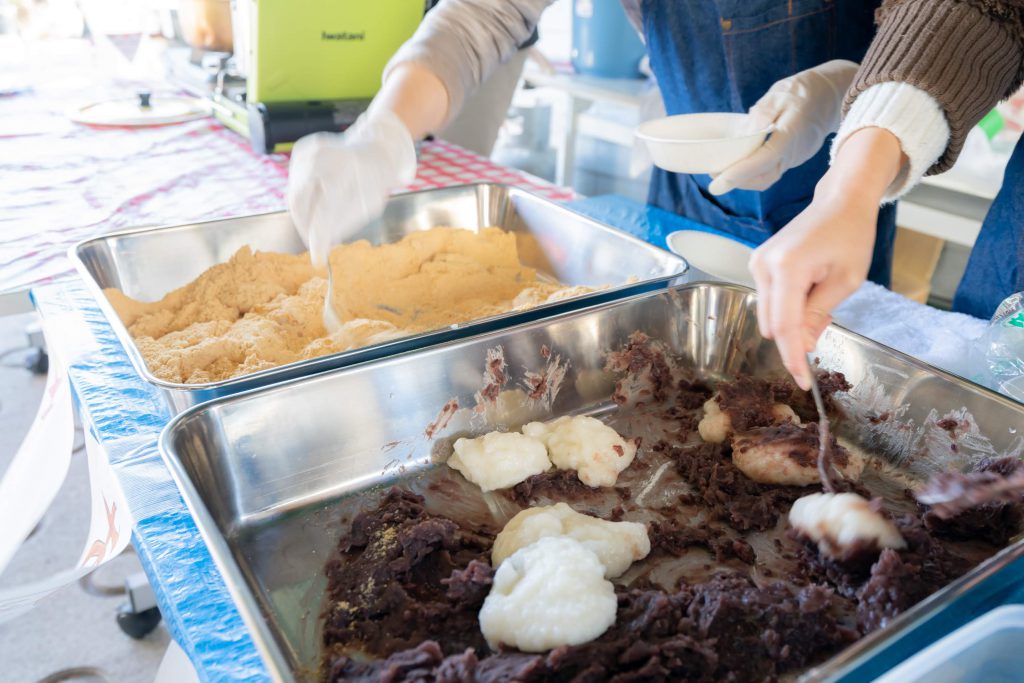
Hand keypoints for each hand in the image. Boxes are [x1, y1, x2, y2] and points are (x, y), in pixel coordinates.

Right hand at [287, 109, 415, 266]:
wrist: (375, 145)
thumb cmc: (375, 179)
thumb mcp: (369, 204)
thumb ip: (344, 223)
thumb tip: (323, 244)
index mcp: (345, 169)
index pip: (324, 209)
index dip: (318, 236)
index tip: (317, 258)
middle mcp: (323, 155)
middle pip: (299, 202)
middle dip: (305, 226)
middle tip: (315, 243)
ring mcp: (309, 150)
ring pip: (294, 193)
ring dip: (304, 212)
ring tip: (323, 217)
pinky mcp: (302, 149)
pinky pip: (295, 182)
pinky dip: (304, 196)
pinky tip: (320, 195)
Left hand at [709, 60, 858, 194]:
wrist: (832, 96)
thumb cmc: (804, 91)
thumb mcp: (782, 93)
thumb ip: (766, 110)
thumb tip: (750, 129)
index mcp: (791, 135)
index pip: (763, 160)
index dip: (739, 174)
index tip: (716, 184)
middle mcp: (794, 153)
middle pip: (762, 178)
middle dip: (736, 181)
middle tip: (711, 173)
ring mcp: (795, 159)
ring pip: (766, 178)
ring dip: (743, 179)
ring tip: (719, 170)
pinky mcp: (792, 159)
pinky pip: (770, 171)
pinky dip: (752, 172)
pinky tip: (737, 163)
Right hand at [750, 127, 905, 388]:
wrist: (839, 202)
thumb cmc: (850, 235)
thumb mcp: (844, 282)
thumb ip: (819, 315)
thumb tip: (803, 345)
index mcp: (787, 269)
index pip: (783, 326)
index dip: (792, 357)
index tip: (801, 381)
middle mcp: (763, 266)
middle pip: (771, 323)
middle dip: (794, 337)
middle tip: (825, 326)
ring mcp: (757, 264)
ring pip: (768, 314)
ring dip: (791, 320)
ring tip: (821, 300)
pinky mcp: (758, 264)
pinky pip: (768, 299)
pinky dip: (787, 307)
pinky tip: (809, 292)